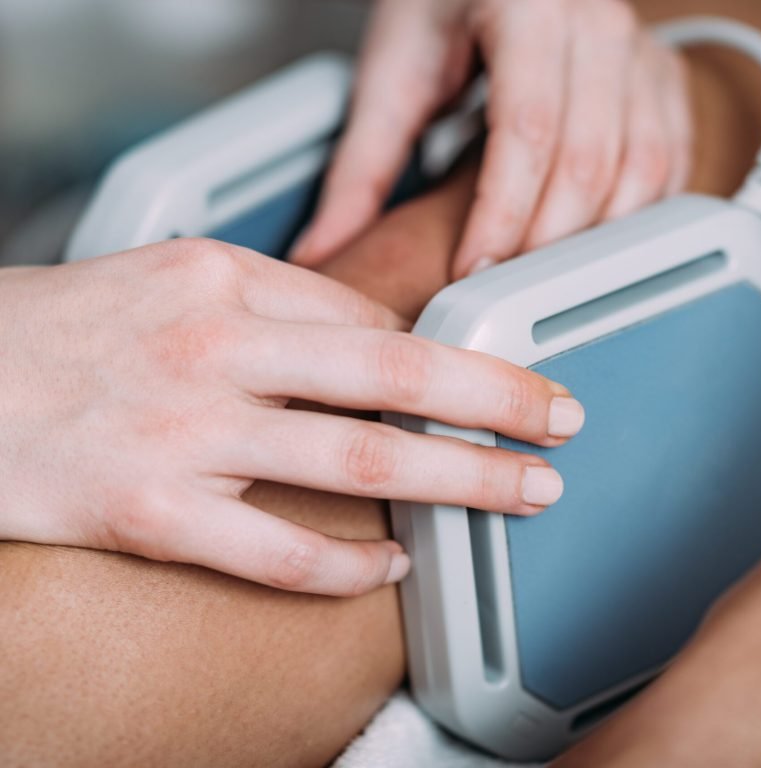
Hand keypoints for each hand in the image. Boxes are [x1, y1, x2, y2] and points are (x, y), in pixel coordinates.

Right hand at [0, 240, 583, 595]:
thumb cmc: (66, 330)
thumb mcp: (172, 278)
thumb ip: (271, 303)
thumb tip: (367, 336)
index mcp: (222, 280)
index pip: (366, 318)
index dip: (443, 354)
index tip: (494, 380)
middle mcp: (214, 348)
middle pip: (392, 370)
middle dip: (495, 396)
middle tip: (562, 418)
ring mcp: (185, 430)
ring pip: (356, 456)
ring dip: (457, 478)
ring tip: (524, 493)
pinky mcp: (149, 510)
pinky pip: (277, 548)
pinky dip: (349, 562)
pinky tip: (395, 563)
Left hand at [291, 0, 691, 278]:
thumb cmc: (445, 3)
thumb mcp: (392, 72)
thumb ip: (360, 166)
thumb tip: (323, 250)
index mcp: (525, 4)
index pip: (527, 130)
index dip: (500, 216)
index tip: (469, 274)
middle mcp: (595, 23)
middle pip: (587, 161)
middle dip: (542, 245)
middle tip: (499, 295)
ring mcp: (638, 51)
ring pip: (638, 170)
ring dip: (589, 244)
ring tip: (537, 282)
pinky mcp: (660, 80)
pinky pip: (667, 165)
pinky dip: (632, 221)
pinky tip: (590, 248)